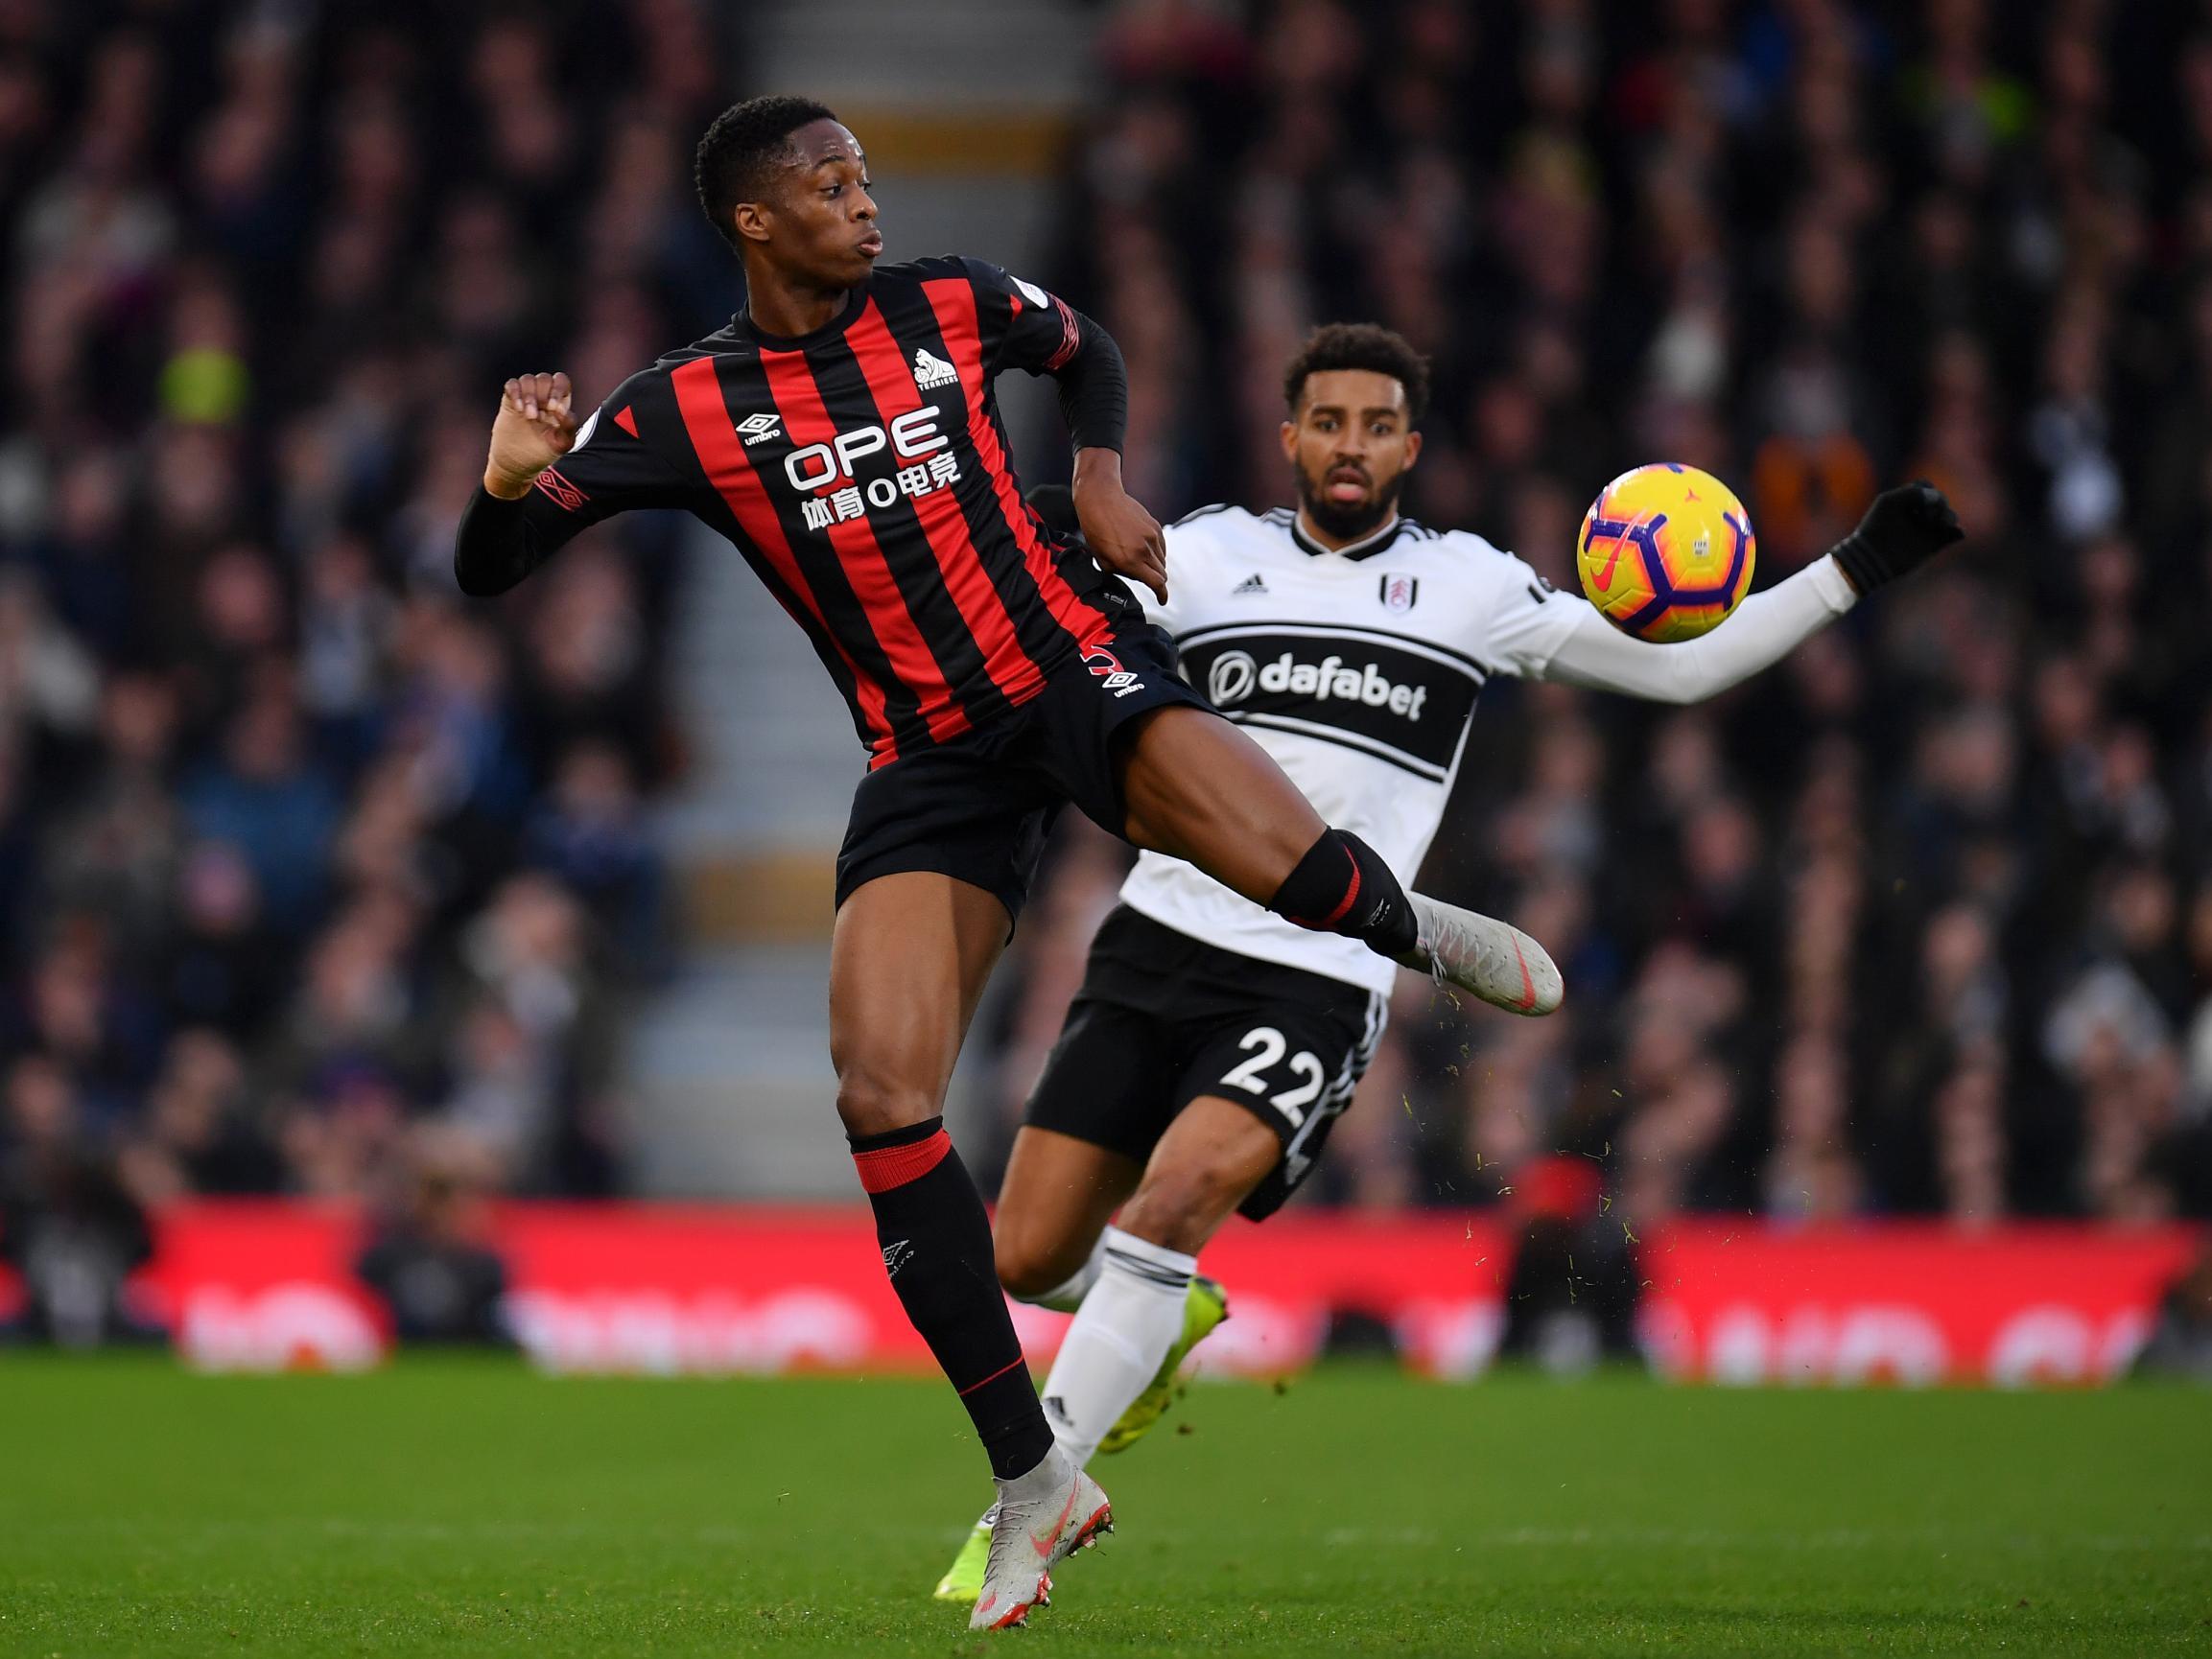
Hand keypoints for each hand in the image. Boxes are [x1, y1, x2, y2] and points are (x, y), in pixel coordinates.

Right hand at [484, 371, 578, 498]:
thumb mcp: (561, 444)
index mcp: (558, 405)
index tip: (554, 409)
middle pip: (544, 379)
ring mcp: (525, 399)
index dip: (558, 389)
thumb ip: (569, 427)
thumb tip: (563, 410)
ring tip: (528, 416)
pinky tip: (517, 408)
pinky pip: (512, 384)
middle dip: (542, 395)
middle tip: (537, 416)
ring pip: (528, 379)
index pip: (561, 382)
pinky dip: (515, 392)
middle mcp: (542, 398)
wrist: (516, 464)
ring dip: (528, 395)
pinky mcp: (509, 401)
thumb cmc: (541, 454)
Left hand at [1071, 449, 1166, 603]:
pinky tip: (1143, 549)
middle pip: (1162, 574)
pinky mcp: (1155, 526)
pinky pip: (1162, 547)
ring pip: (1162, 561)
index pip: (1157, 583)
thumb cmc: (1095, 528)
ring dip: (1155, 566)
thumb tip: (1135, 577)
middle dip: (1156, 581)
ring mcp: (1152, 536)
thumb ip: (1120, 572)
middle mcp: (1145, 549)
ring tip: (1139, 561)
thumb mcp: (1101, 558)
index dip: (1161, 595)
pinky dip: (1156, 553)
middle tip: (1146, 580)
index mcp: (1130, 560)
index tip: (1162, 599)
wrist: (1101, 498)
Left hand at [1829, 480, 1964, 593]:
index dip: (1927, 491)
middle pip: (1940, 501)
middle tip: (1928, 516)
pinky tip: (1954, 531)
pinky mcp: (1932, 547)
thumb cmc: (1877, 526)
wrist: (1872, 558)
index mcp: (1905, 502)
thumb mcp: (1889, 502)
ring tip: (1942, 523)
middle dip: (1940, 504)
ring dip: (1950, 516)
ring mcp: (1925, 531)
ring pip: (1949, 517)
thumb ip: (1912, 493)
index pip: (1926, 487)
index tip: (1919, 501)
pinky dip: (1958, 532)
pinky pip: (1953, 536)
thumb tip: (1937, 497)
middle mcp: (1917, 515)